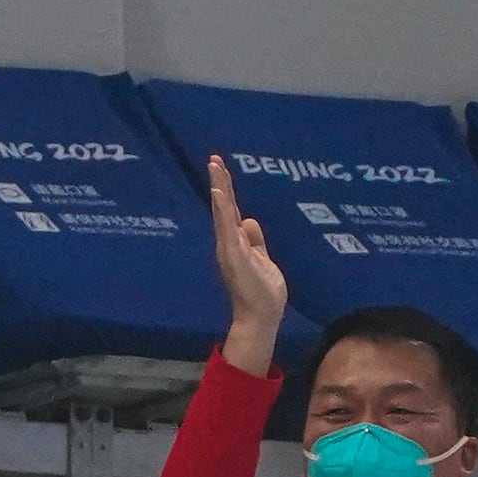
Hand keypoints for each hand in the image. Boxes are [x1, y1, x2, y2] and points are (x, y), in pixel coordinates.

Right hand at [203, 157, 287, 374]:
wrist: (261, 317)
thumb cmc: (263, 293)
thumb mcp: (262, 259)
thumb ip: (255, 240)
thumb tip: (248, 220)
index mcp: (236, 243)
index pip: (230, 211)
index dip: (226, 190)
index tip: (221, 168)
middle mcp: (228, 243)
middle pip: (223, 207)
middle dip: (220, 182)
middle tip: (214, 159)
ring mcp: (229, 249)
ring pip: (222, 213)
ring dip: (219, 190)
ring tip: (215, 168)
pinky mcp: (233, 255)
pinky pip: (226, 228)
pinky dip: (221, 209)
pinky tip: (219, 193)